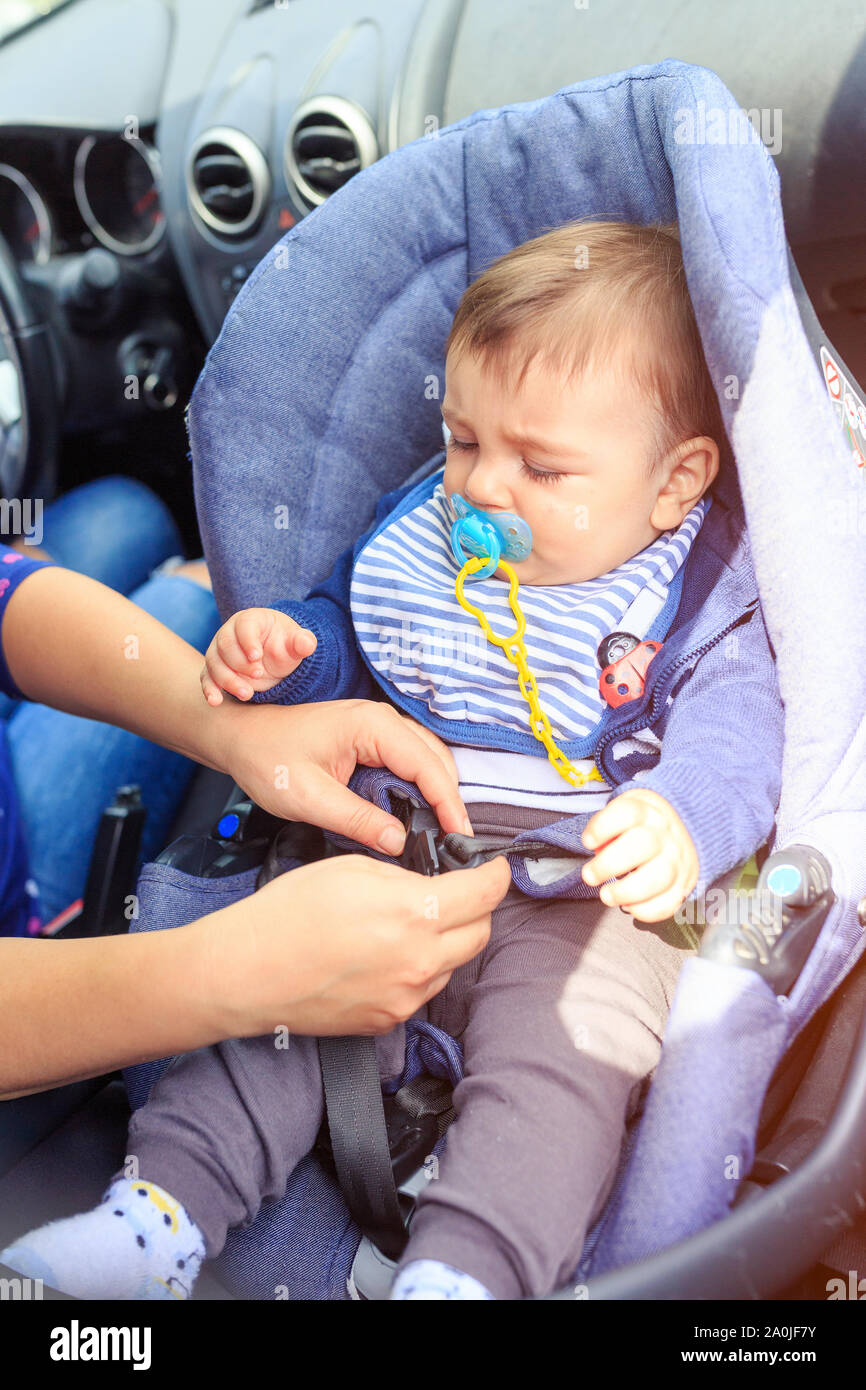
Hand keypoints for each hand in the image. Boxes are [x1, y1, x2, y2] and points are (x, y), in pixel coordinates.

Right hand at [201, 608, 316, 704]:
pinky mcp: (215, 669)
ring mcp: (219, 651)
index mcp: (250, 619)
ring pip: (214, 663)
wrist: (274, 658)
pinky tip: (216, 701)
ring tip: (247, 694)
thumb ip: (302, 642)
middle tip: (258, 675)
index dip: (248, 641)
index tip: (257, 657)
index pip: (244, 626)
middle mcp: (229, 632)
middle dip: (240, 663)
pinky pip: (207, 678)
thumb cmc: (283, 645)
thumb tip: (307, 644)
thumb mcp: (296, 643)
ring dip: (228, 680)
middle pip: (225, 645)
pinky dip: (210, 689)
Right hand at [214, 853, 512, 1036]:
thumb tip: (435, 883)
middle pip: (480, 933)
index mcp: (413, 915)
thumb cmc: (289, 914)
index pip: (484, 895)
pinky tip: (388, 954)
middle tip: (457, 892)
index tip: (495, 870)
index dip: (496, 876)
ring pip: (454, 964)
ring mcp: (406, 997)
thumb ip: (406, 876)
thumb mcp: (353, 869)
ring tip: (410, 924)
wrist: (248, 972)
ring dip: (448, 941)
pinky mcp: (389, 1020)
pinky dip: (420, 968)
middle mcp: (419, 961)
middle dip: (477, 909)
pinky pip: (423, 990)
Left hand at [224, 698, 472, 852]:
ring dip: (438, 793)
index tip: (461, 836)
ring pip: (427, 760)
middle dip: (450, 800)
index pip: (428, 766)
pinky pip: (410, 761)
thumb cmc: (268, 761)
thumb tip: (399, 842)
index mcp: (372, 726)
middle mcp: (382, 720)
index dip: (449, 803)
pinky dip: (421, 787)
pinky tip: (418, 814)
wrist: (240, 737)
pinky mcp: (371, 739)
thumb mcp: (309, 798)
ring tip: (442, 832)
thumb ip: (356, 820)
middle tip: (456, 842)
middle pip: (436, 760)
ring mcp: (379, 727)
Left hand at [580, 788, 698, 922]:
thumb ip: (606, 827)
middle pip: (643, 844)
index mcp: (648, 811)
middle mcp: (666, 834)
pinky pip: (669, 903)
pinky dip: (646, 910)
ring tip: (606, 896)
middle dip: (609, 864)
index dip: (602, 827)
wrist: (681, 835)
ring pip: (659, 877)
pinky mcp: (683, 885)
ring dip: (627, 891)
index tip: (587, 842)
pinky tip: (629, 906)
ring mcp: (677, 860)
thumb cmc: (640, 826)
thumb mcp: (623, 813)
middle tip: (589, 876)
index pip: (628, 812)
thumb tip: (597, 849)